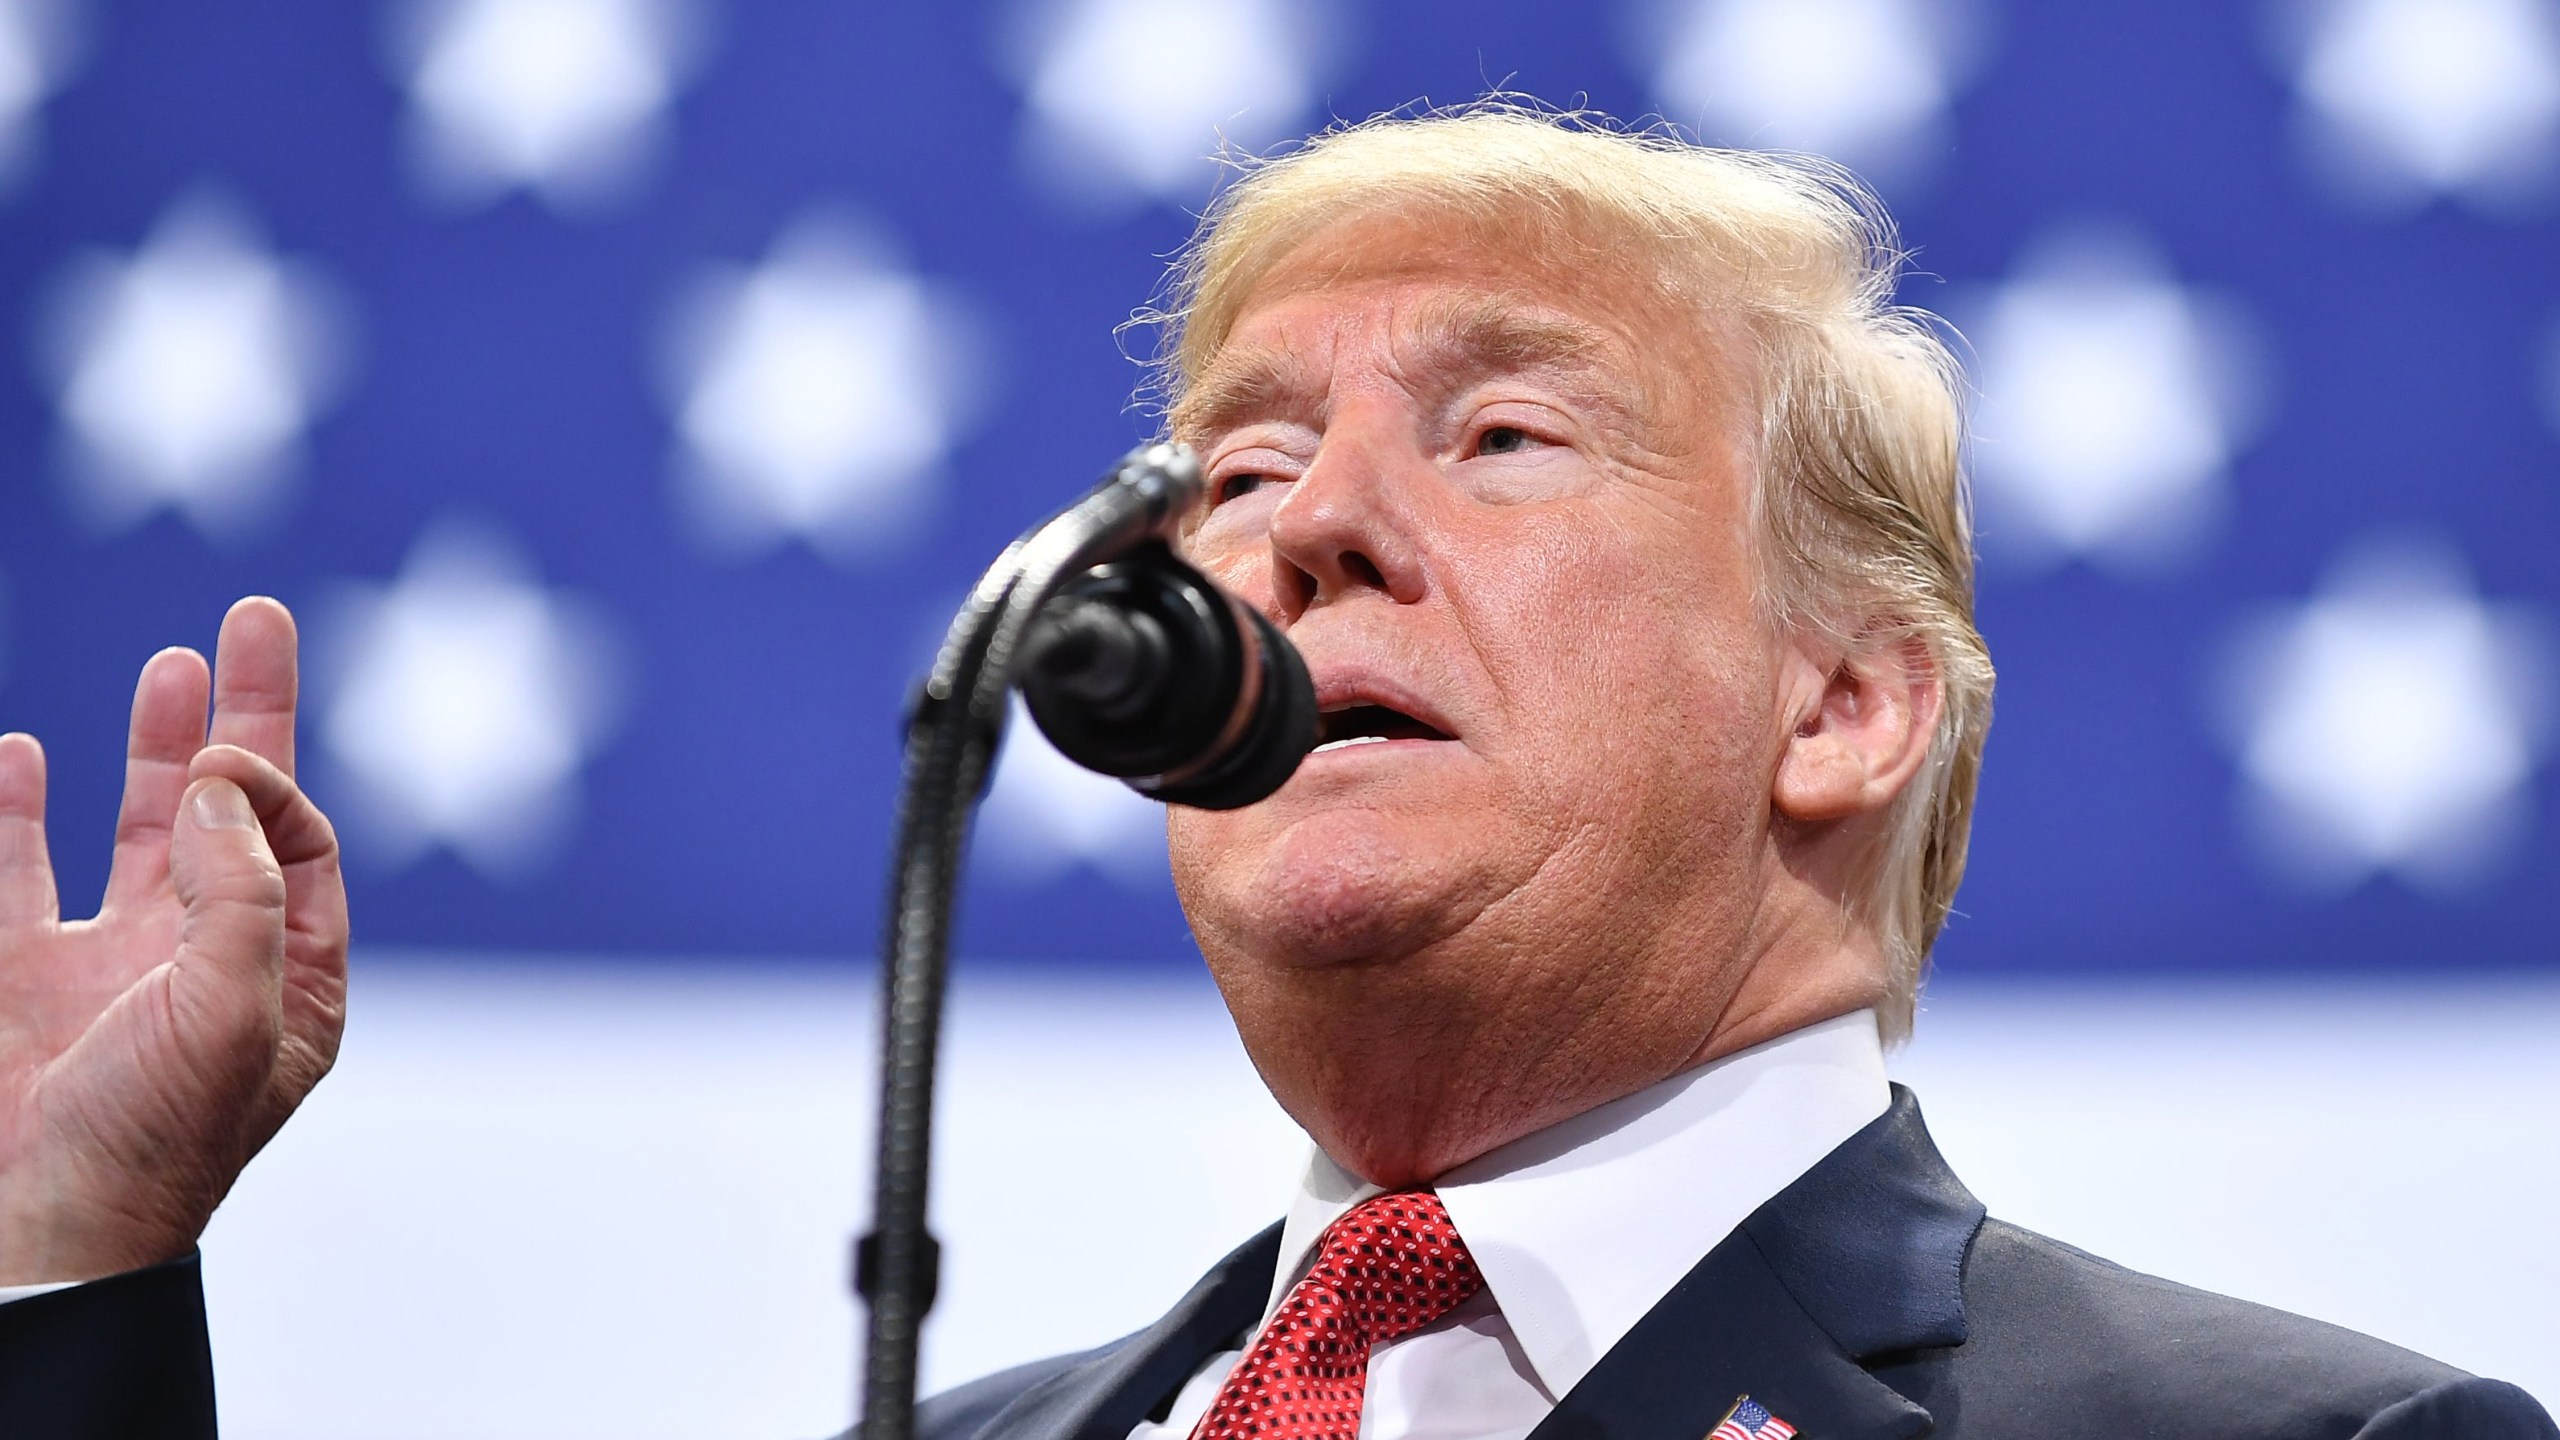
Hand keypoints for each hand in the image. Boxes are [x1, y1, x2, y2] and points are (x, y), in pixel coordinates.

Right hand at [0, 597, 348, 1283]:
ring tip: (168, 667)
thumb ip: (245, 888)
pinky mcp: (16, 979)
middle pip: (231, 812)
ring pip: (135, 831)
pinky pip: (12, 879)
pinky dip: (13, 812)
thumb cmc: (156, 1140)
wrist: (39, 1236)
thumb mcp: (239, 1010)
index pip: (297, 838)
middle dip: (241, 715)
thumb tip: (218, 786)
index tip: (220, 762)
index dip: (266, 779)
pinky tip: (20, 755)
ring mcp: (105, 966)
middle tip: (253, 615)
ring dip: (148, 750)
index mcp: (281, 977)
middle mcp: (202, 960)